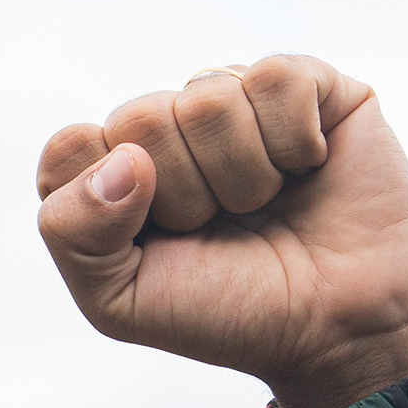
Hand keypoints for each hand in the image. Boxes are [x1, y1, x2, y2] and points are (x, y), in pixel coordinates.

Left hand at [34, 54, 407, 407]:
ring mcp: (237, 101)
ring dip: (243, 175)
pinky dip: (294, 138)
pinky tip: (309, 166)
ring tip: (267, 203)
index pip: (72, 146)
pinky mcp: (309, 87)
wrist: (335, 329)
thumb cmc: (227, 313)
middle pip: (140, 118)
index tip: (160, 241)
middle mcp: (170, 127)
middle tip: (224, 225)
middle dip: (185, 194)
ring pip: (207, 101)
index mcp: (114, 170)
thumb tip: (123, 159)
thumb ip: (73, 231)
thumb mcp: (119, 300)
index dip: (113, 202)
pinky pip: (277, 78)